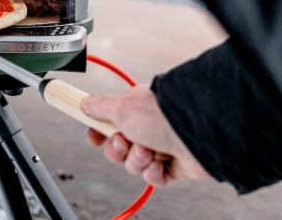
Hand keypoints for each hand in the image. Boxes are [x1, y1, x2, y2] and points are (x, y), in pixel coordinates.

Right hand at [81, 85, 211, 186]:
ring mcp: (161, 146)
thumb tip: (84, 104)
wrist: (197, 132)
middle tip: (124, 142)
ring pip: (134, 163)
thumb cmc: (160, 115)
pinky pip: (153, 177)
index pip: (109, 121)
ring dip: (137, 160)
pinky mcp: (174, 166)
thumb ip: (99, 107)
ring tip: (148, 151)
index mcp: (135, 108)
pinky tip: (159, 164)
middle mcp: (147, 126)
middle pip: (118, 147)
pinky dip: (153, 173)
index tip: (93, 138)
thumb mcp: (121, 107)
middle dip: (118, 149)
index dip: (99, 132)